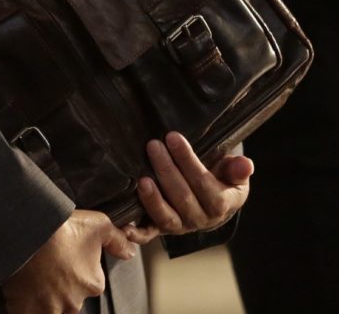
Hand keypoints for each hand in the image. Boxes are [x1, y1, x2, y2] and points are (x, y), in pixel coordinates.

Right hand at [3, 208, 136, 313]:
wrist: (27, 232)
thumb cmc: (61, 228)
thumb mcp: (97, 224)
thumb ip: (117, 239)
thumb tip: (129, 252)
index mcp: (93, 284)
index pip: (89, 281)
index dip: (77, 266)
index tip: (66, 256)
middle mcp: (74, 302)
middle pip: (70, 296)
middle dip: (61, 284)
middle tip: (49, 264)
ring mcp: (50, 309)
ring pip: (50, 306)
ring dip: (45, 295)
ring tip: (36, 275)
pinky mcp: (27, 310)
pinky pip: (29, 310)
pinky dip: (28, 302)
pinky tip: (25, 287)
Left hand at [124, 132, 253, 245]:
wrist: (212, 200)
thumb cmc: (221, 177)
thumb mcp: (232, 171)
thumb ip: (237, 168)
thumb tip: (246, 165)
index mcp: (221, 203)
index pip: (203, 182)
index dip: (187, 161)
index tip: (173, 137)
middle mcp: (201, 219)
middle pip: (182, 197)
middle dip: (166, 170)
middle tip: (153, 145)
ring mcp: (181, 225)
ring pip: (167, 218)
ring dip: (153, 200)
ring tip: (142, 179)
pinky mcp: (163, 228)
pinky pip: (150, 233)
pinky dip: (137, 233)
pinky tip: (125, 226)